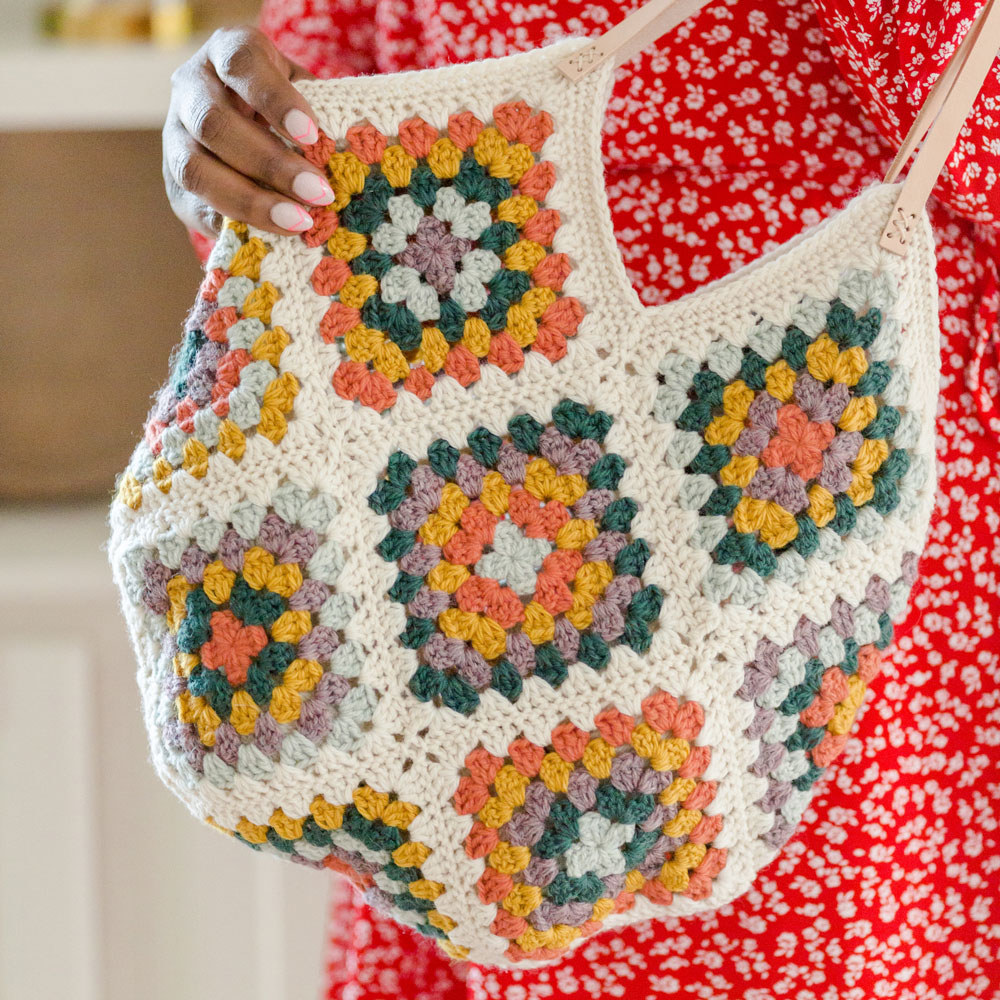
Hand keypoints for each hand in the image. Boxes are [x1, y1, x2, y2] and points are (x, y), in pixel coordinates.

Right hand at [163, 25, 332, 237]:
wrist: (250, 128)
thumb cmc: (290, 108)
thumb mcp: (306, 95)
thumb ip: (319, 114)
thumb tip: (344, 156)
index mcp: (225, 52)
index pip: (241, 65)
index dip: (274, 100)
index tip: (312, 134)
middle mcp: (191, 89)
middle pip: (214, 124)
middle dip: (270, 163)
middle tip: (318, 193)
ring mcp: (174, 138)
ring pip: (196, 170)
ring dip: (250, 201)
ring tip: (299, 222)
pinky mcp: (176, 186)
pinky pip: (197, 209)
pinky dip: (236, 225)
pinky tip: (273, 237)